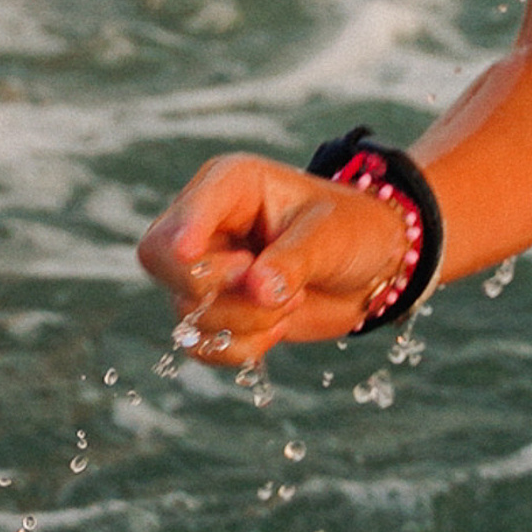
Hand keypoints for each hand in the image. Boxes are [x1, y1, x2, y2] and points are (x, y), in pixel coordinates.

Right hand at [137, 155, 409, 364]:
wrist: (371, 267)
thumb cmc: (352, 230)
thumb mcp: (329, 236)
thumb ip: (293, 260)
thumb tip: (256, 290)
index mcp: (231, 184)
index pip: (186, 208)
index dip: (182, 233)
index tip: (189, 253)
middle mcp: (208, 223)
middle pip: (159, 258)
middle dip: (212, 285)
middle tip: (259, 280)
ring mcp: (207, 269)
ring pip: (186, 310)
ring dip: (244, 320)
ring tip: (291, 299)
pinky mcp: (217, 310)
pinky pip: (200, 343)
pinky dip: (240, 347)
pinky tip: (278, 327)